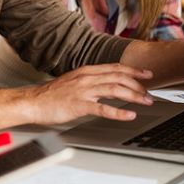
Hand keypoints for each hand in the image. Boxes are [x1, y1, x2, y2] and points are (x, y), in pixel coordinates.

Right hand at [28, 64, 153, 124]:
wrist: (33, 102)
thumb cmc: (52, 95)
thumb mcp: (73, 81)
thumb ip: (90, 81)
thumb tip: (108, 85)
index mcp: (86, 71)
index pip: (115, 68)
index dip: (133, 71)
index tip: (147, 75)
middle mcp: (87, 78)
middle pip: (118, 77)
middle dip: (138, 85)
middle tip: (150, 94)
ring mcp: (83, 91)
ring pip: (115, 89)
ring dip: (133, 96)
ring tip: (145, 102)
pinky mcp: (79, 105)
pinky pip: (103, 108)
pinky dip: (119, 112)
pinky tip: (129, 116)